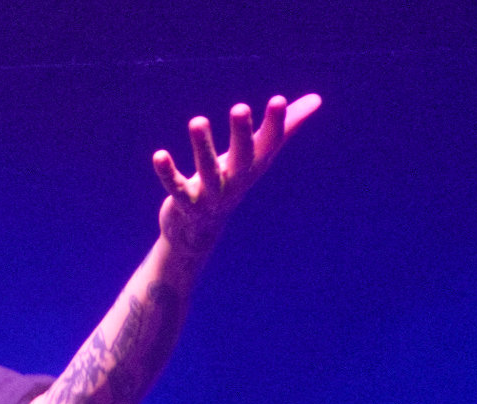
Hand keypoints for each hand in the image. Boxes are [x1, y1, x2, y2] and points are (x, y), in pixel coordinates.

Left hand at [153, 94, 320, 263]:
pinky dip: (167, 173)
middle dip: (242, 133)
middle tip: (240, 107)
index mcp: (254, 165)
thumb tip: (317, 100)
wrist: (200, 231)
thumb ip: (285, 127)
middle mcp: (236, 180)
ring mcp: (212, 195)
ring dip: (203, 146)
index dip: (275, 124)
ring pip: (208, 170)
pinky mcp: (186, 205)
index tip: (278, 100)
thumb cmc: (231, 180)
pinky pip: (176, 188)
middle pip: (243, 156)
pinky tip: (159, 155)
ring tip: (197, 120)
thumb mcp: (257, 155)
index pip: (269, 143)